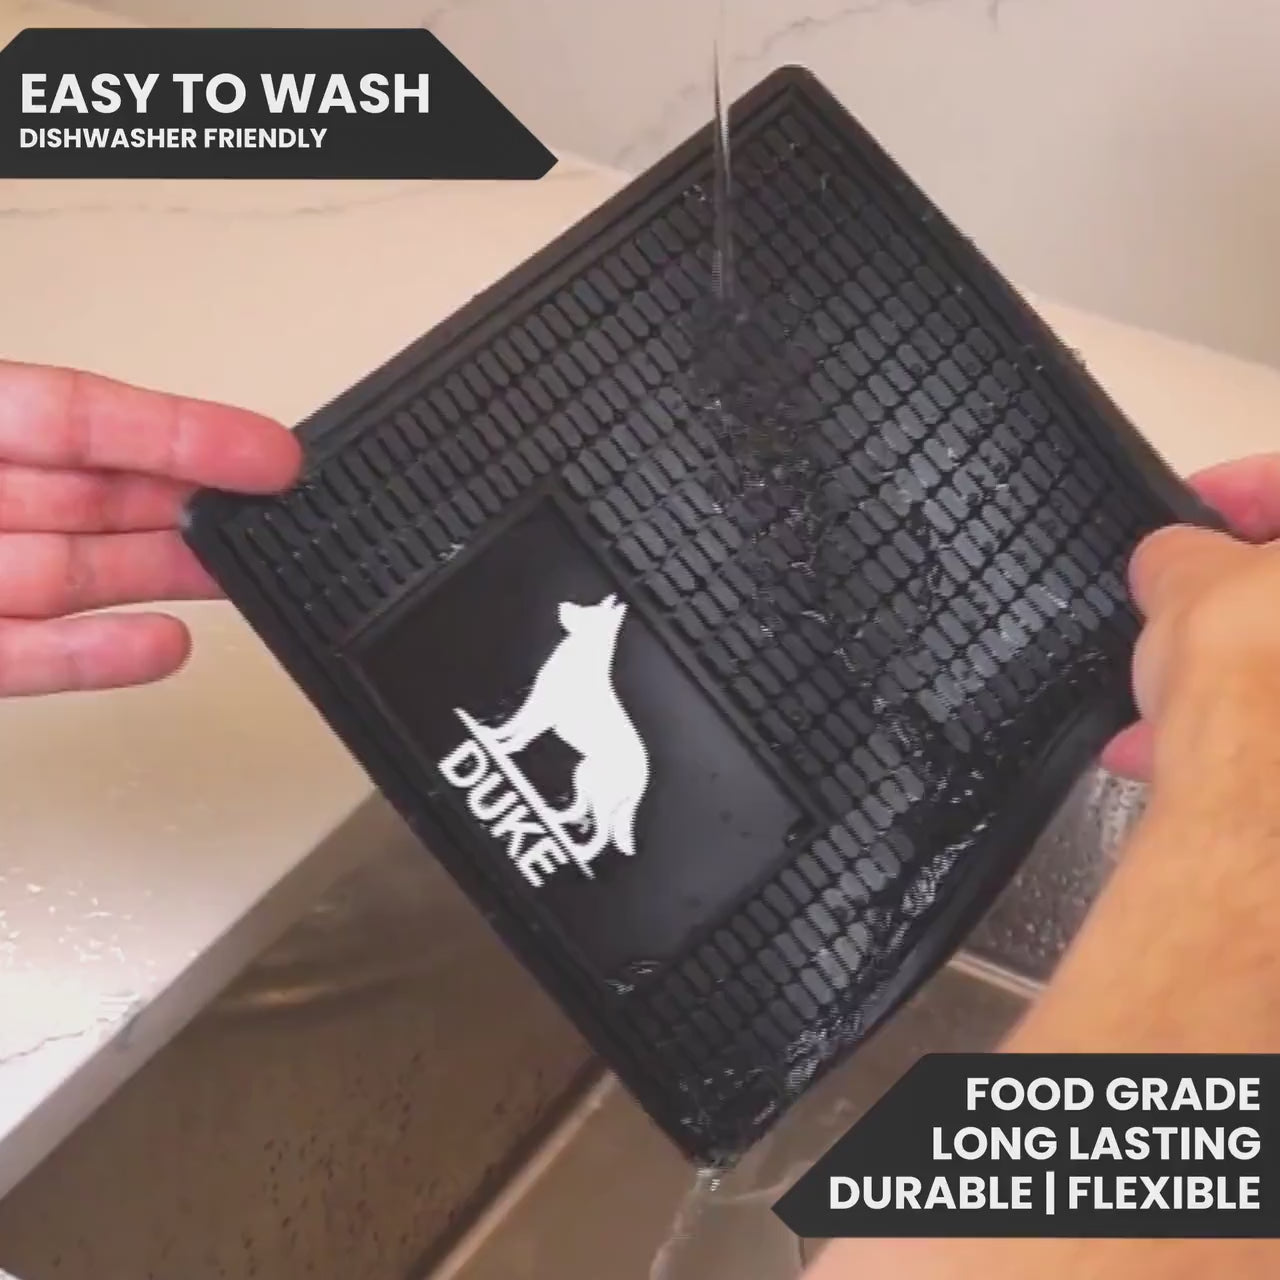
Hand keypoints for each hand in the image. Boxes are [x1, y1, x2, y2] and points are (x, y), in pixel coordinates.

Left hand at [0, 360, 299, 694]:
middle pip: (99, 497)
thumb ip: (13, 421)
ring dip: (171, 575)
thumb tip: (83, 418)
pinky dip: (98, 657)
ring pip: (80, 575)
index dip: (181, 431)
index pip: (78, 416)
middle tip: (279, 512)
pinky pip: (29, 657)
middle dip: (196, 503)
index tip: (270, 451)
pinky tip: (166, 645)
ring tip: (249, 577)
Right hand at [1102, 454, 1279, 783]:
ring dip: (1226, 680)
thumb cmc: (1246, 660)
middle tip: (1172, 612)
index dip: (1236, 490)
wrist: (1267, 794)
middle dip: (1228, 606)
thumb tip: (1170, 560)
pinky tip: (1165, 755)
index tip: (1185, 511)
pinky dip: (1240, 735)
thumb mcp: (1181, 576)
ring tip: (1150, 706)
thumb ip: (1177, 552)